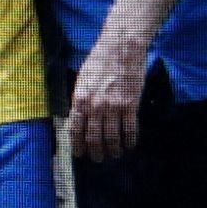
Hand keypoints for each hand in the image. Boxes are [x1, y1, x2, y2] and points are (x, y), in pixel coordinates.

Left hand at [69, 40, 146, 162]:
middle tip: (98, 159)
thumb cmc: (99, 60)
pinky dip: (129, 141)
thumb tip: (78, 117)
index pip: (76, 129)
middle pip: (93, 138)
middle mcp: (95, 106)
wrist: (121, 48)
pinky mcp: (130, 105)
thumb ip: (80, 99)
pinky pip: (129, 129)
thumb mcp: (82, 78)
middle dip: (95, 152)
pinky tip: (129, 145)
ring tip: (114, 154)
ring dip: (113, 150)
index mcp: (80, 99)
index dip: (77, 145)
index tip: (80, 154)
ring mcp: (113, 107)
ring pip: (112, 137)